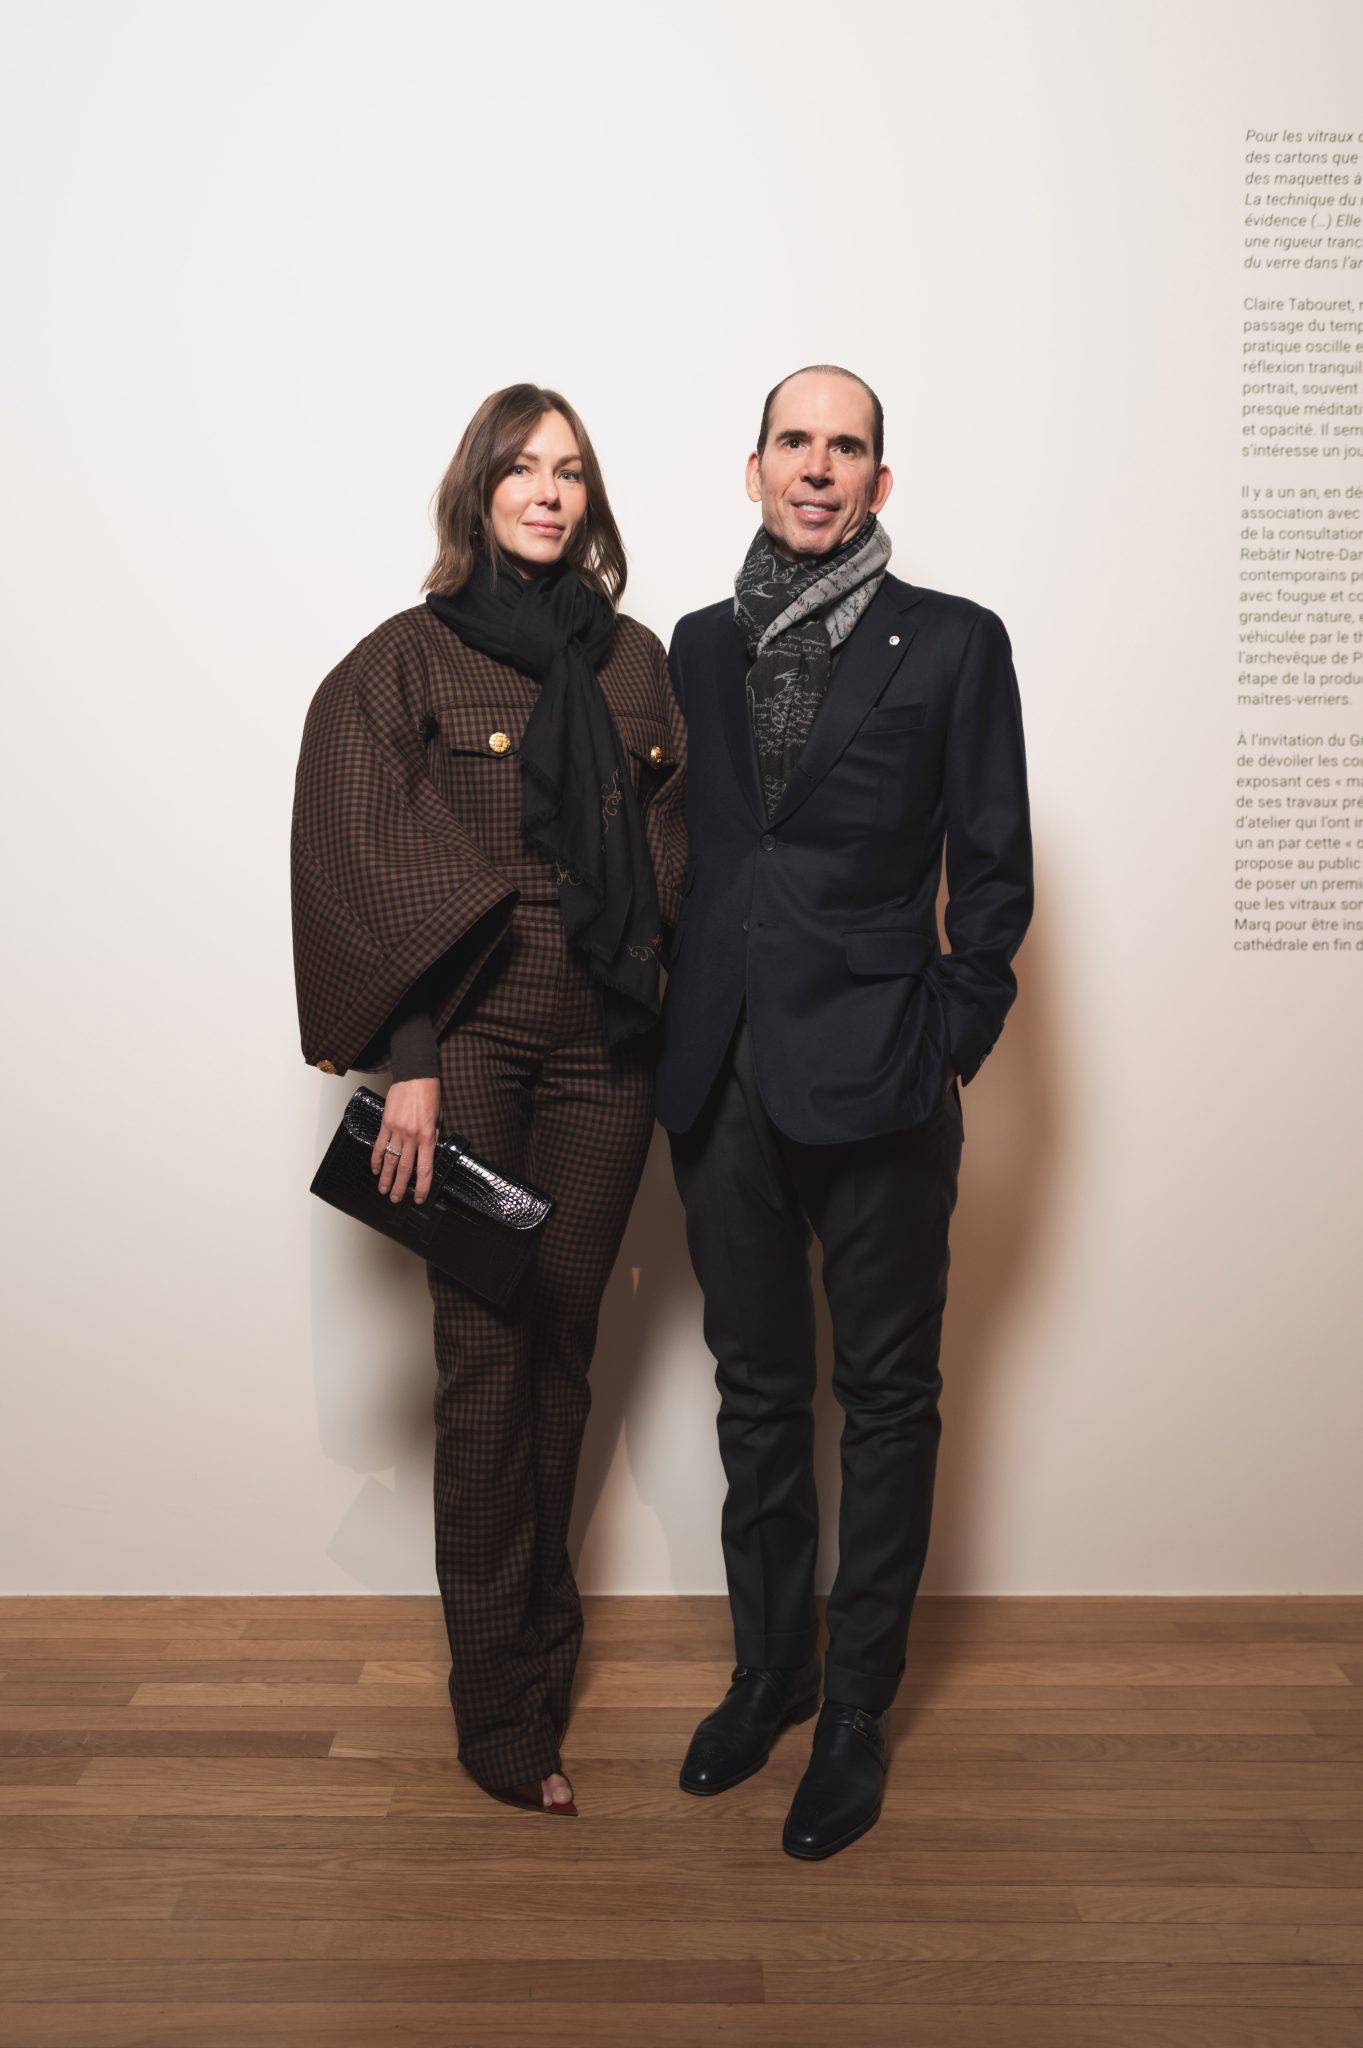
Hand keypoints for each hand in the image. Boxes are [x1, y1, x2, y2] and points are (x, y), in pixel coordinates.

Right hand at [371, 1078, 440, 1203]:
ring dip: (386, 1177)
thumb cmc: (430, 1095)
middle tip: (395, 1199)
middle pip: (404, 1168)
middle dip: (400, 1186)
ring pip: (390, 1159)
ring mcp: (396, 1130)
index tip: (420, 1198)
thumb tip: (428, 1152)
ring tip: (383, 1190)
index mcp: (427, 1136)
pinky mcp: (386, 1123)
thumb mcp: (438, 1118)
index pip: (425, 1168)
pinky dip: (376, 1158)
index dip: (422, 1186)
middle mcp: (411, 1136)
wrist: (416, 1076)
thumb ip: (433, 1136)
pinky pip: (379, 1145)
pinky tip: (375, 1169)